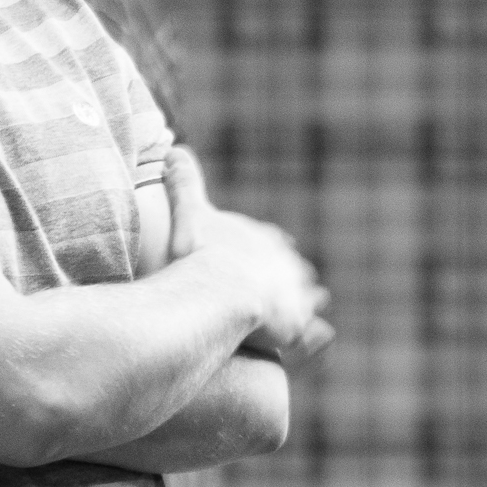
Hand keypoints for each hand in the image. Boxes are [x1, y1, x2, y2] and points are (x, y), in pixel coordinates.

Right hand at [162, 146, 334, 362]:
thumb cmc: (203, 254)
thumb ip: (185, 183)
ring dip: (304, 303)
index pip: (270, 240)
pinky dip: (311, 335)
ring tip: (297, 311)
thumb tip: (175, 149)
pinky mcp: (297, 326)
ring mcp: (296, 295)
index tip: (272, 248)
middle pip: (293, 269)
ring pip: (308, 298)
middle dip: (288, 277)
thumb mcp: (189, 213)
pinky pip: (310, 333)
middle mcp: (287, 264)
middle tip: (279, 287)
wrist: (225, 290)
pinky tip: (311, 337)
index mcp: (264, 238)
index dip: (269, 246)